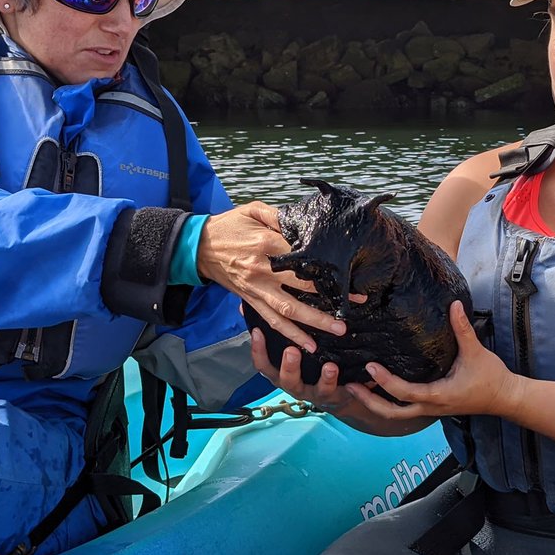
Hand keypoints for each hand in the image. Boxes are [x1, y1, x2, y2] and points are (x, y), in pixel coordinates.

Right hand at [198, 201, 343, 352]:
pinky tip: (308, 345)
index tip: (350, 273)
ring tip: (338, 330)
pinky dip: (290, 334)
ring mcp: (257, 289)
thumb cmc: (228, 226)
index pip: (305, 258)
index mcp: (267, 245)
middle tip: (356, 305)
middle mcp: (264, 271)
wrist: (198, 246)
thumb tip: (304, 220)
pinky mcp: (251, 300)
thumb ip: (279, 215)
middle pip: (303, 287)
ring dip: (315, 322)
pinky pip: (272, 321)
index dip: (328, 267)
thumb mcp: (253, 210)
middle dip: (330, 298)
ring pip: (290, 310)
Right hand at [250, 328, 356, 412]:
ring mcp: (312, 392)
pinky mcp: (331, 396)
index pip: (263, 364)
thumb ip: (274, 331)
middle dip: (289, 366)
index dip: (258, 350)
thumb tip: (246, 308)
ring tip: (330, 366)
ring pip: (315, 390)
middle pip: (286, 379)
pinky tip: (348, 376)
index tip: (257, 332)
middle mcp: (293, 384)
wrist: (334, 394)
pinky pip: (337, 392)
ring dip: (323, 378)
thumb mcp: (289, 349)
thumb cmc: (307, 366)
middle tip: (291, 350)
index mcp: (280, 373)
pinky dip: (342, 383)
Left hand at [346, 301, 520, 419]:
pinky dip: (388, 401)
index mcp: (437, 395)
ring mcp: (430, 410)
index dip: (385, 380)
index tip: (370, 365)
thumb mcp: (476, 351)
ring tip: (356, 387)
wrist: (505, 398)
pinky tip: (377, 388)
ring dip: (375, 403)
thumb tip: (454, 304)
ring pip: (396, 414)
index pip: (404, 392)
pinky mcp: (432, 407)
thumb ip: (462, 328)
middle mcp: (430, 407)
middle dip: (369, 401)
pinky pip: (405, 409)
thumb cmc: (491, 377)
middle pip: (391, 413)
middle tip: (348, 386)